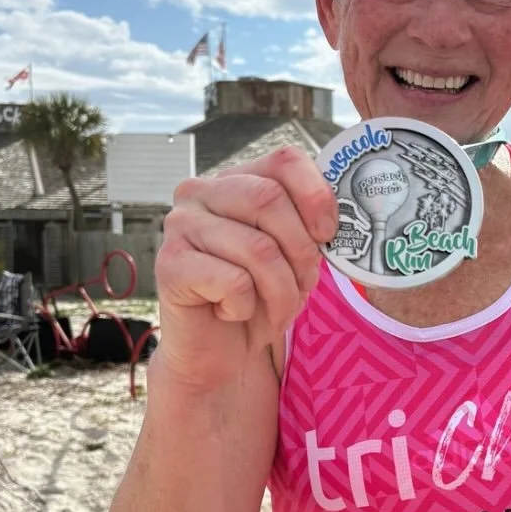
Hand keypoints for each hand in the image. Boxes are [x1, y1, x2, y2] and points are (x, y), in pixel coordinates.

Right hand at [153, 146, 336, 388]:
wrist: (218, 350)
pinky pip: (233, 282)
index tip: (327, 235)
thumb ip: (309, 225)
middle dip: (301, 251)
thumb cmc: (260, 296)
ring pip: (258, 248)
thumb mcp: (295, 255)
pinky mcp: (169, 265)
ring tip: (276, 309)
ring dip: (281, 291)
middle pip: (269, 199)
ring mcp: (180, 225)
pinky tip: (234, 312)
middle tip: (304, 285)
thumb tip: (341, 218)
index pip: (284, 160)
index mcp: (236, 179)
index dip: (316, 196)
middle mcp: (201, 191)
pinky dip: (247, 307)